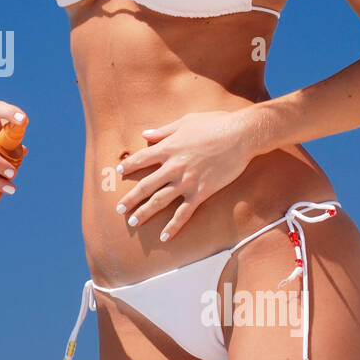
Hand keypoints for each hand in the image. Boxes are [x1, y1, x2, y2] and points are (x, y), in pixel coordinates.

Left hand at [115, 109, 256, 241]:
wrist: (240, 135)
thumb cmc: (214, 124)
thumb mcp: (185, 122)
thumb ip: (163, 130)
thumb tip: (144, 134)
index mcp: (167, 148)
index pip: (140, 159)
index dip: (128, 166)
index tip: (119, 172)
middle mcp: (172, 166)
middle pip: (145, 185)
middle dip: (130, 198)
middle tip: (119, 208)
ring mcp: (186, 181)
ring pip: (159, 201)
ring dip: (144, 213)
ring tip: (132, 223)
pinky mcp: (201, 192)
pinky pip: (184, 213)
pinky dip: (173, 226)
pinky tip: (164, 237)